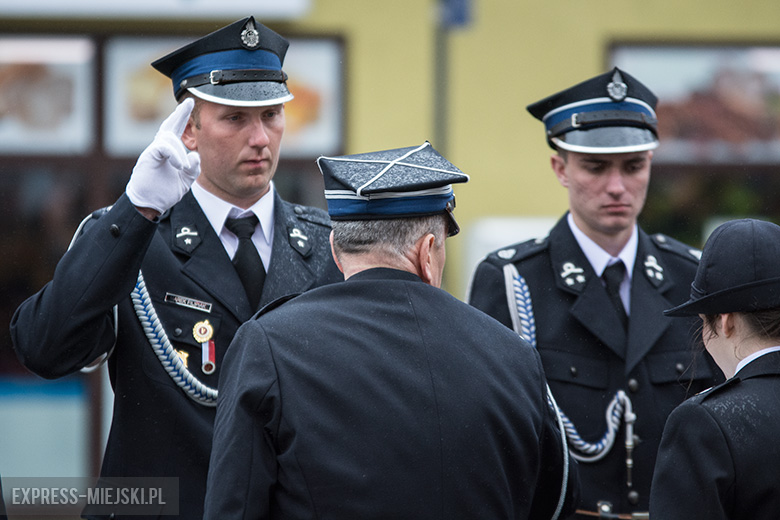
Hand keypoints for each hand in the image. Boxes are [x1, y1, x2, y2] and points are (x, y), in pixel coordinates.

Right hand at [125, 98, 200, 213]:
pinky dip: (174, 154)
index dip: (182, 116)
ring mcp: (153, 151)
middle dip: (179, 114)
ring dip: (180, 152)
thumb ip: (193, 169)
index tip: (190, 103)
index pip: (176, 130)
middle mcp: (160, 148)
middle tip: (189, 102)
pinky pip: (163, 147)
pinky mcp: (148, 157)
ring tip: (183, 168)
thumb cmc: (164, 191)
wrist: (148, 204)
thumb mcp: (185, 180)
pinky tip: (179, 165)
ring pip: (169, 139)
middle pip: (169, 125)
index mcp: (169, 151)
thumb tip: (195, 155)